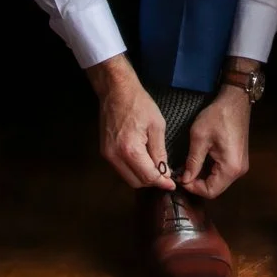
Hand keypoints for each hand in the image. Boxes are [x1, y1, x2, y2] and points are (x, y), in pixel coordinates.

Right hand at [84, 55, 173, 189]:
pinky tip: (143, 161)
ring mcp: (107, 155)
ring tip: (156, 168)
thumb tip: (165, 173)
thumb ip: (160, 152)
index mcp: (130, 150)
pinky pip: (121, 169)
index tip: (172, 185)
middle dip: (152, 181)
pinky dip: (133, 170)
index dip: (162, 182)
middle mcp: (115, 157)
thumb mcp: (157, 126)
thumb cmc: (139, 104)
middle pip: (136, 182)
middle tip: (165, 175)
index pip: (148, 176)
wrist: (116, 91)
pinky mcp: (104, 152)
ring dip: (142, 177)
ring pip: (127, 178)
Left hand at [179, 86, 251, 198]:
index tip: (180, 177)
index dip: (193, 188)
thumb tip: (184, 179)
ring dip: (203, 178)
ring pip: (219, 182)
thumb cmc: (217, 117)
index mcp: (230, 167)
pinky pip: (223, 173)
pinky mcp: (238, 160)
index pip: (210, 191)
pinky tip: (200, 162)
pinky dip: (210, 171)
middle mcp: (239, 171)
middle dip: (197, 184)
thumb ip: (192, 161)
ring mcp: (240, 166)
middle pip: (215, 189)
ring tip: (189, 167)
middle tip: (182, 173)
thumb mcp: (199, 138)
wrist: (235, 102)